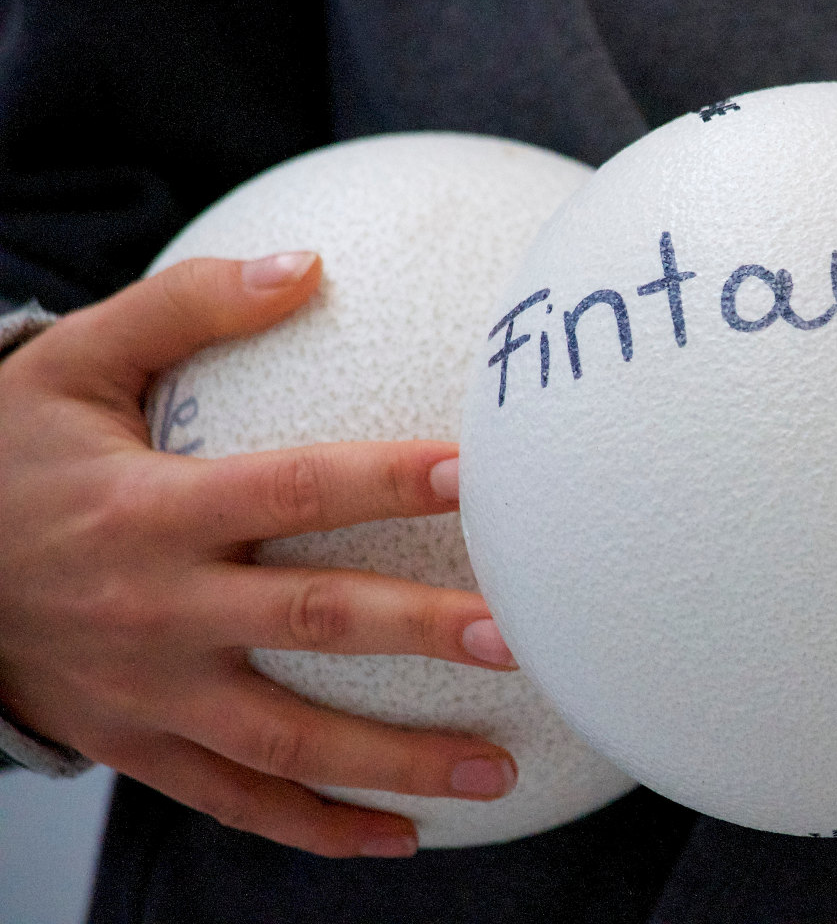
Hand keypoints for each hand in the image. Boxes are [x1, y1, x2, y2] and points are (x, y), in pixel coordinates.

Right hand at [0, 253, 519, 856]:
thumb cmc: (11, 454)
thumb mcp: (74, 363)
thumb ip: (187, 305)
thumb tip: (308, 265)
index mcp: (151, 507)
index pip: (290, 490)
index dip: (384, 481)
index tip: (477, 475)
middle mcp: (157, 608)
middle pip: (312, 624)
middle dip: (421, 633)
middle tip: (519, 639)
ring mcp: (149, 692)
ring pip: (287, 743)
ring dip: (396, 763)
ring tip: (497, 771)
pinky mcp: (138, 747)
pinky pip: (235, 802)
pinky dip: (317, 829)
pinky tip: (400, 839)